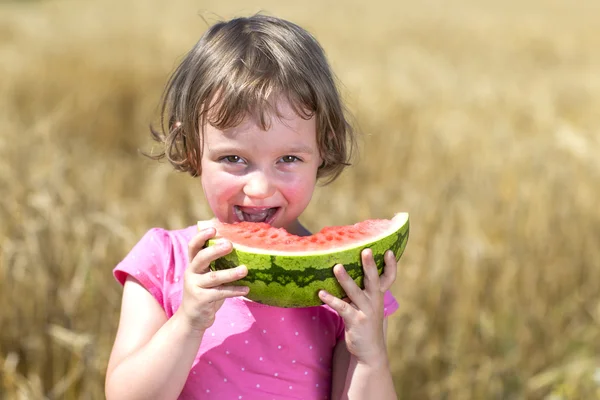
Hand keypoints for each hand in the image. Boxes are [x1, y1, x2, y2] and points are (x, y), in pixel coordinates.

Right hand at [177, 226, 248, 334]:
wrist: (192, 319)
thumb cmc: (206, 292)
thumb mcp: (208, 276)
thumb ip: (217, 265)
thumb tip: (242, 249)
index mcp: (193, 264)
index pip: (193, 246)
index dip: (201, 236)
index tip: (213, 229)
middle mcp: (191, 273)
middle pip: (201, 258)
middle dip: (215, 250)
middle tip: (229, 245)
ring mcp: (194, 287)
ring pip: (213, 277)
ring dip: (230, 273)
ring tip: (245, 270)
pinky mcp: (201, 300)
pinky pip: (220, 293)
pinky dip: (234, 291)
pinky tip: (246, 289)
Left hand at [319, 248, 396, 365]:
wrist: (370, 350)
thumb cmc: (365, 321)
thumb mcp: (368, 304)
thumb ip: (362, 288)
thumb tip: (345, 267)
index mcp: (379, 294)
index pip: (389, 277)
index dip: (391, 265)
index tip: (388, 251)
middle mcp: (375, 300)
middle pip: (373, 279)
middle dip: (370, 265)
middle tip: (366, 250)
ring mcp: (366, 311)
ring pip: (355, 291)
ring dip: (345, 279)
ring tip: (337, 267)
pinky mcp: (355, 321)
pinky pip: (342, 308)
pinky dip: (331, 300)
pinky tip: (321, 293)